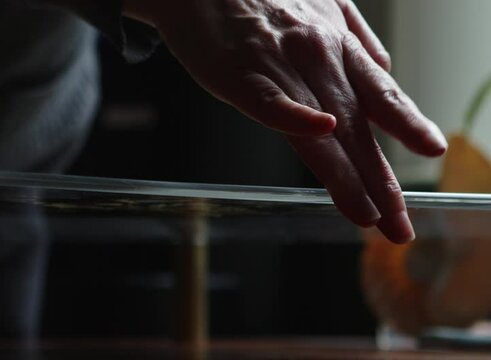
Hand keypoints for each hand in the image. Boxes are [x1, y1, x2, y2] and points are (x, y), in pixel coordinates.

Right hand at [126, 0, 447, 242]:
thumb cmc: (255, 0)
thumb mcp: (321, 5)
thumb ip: (356, 38)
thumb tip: (385, 69)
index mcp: (337, 44)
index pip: (380, 93)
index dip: (407, 124)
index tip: (431, 153)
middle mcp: (318, 56)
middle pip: (357, 125)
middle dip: (380, 179)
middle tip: (398, 223)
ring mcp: (281, 65)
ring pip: (322, 125)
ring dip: (347, 174)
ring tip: (367, 215)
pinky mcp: (242, 74)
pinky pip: (272, 99)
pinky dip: (296, 114)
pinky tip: (319, 133)